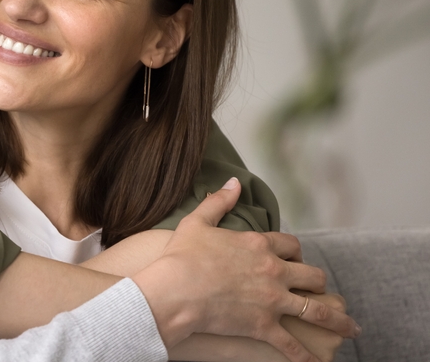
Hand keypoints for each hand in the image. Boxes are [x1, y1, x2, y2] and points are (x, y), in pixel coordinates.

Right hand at [133, 177, 359, 361]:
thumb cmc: (181, 257)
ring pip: (316, 309)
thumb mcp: (197, 222)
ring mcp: (272, 300)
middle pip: (312, 275)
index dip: (295, 251)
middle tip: (321, 291)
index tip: (294, 258)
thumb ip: (218, 201)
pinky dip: (305, 356)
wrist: (175, 291)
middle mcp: (273, 270)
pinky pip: (292, 344)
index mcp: (259, 245)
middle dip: (318, 283)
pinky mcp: (264, 326)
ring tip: (350, 328)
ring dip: (337, 320)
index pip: (291, 245)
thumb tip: (233, 182)